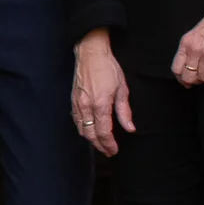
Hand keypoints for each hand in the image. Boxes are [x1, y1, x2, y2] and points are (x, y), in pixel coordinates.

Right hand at [71, 31, 133, 157]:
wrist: (90, 53)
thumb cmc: (108, 67)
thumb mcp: (122, 88)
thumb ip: (124, 111)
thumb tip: (130, 128)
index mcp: (100, 104)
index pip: (103, 132)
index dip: (109, 144)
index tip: (114, 150)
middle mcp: (87, 106)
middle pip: (90, 135)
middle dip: (99, 145)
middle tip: (108, 151)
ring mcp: (78, 103)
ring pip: (81, 129)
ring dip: (90, 139)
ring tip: (100, 143)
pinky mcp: (73, 100)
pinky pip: (76, 120)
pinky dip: (82, 129)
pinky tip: (89, 130)